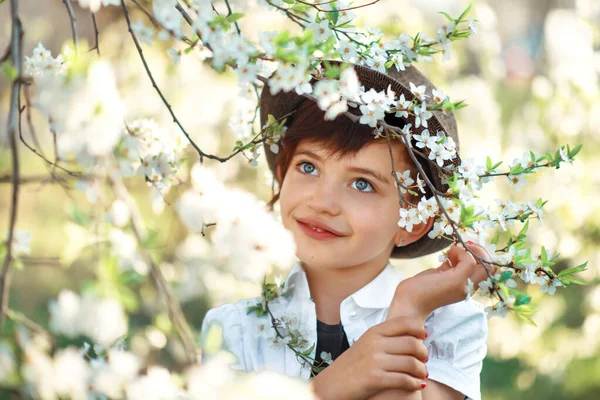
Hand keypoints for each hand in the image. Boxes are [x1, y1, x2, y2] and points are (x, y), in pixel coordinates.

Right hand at [310, 316, 428, 399]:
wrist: (331, 385)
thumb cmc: (351, 366)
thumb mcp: (366, 344)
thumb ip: (384, 338)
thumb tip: (411, 336)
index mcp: (374, 332)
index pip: (405, 323)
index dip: (419, 330)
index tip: (424, 338)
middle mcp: (375, 343)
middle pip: (413, 343)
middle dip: (424, 353)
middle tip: (424, 360)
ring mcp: (375, 361)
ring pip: (412, 363)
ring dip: (422, 370)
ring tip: (422, 374)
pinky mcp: (375, 378)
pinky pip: (404, 379)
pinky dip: (415, 383)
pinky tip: (419, 385)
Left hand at [388, 241, 494, 321]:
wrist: (408, 304)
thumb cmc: (419, 289)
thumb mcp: (439, 275)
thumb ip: (450, 267)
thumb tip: (456, 254)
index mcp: (465, 288)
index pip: (487, 272)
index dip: (480, 257)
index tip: (465, 249)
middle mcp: (469, 289)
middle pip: (491, 268)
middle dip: (481, 251)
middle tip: (465, 245)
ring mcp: (464, 286)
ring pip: (485, 264)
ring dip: (471, 251)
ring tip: (453, 251)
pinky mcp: (457, 281)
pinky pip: (469, 261)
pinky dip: (459, 252)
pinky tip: (448, 254)